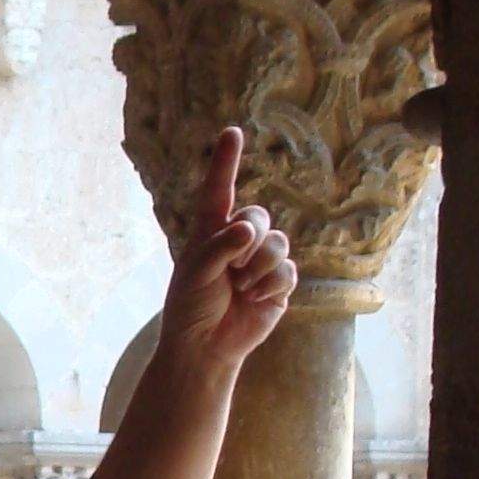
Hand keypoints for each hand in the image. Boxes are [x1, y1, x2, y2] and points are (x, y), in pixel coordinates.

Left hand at [158, 127, 297, 372]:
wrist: (205, 346)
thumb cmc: (190, 307)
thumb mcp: (196, 273)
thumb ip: (220, 246)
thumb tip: (248, 230)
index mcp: (210, 231)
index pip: (219, 190)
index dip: (226, 161)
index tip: (231, 132)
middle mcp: (238, 240)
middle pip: (259, 217)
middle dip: (248, 242)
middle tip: (230, 270)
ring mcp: (261, 260)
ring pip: (278, 244)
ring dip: (258, 267)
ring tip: (240, 288)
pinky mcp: (278, 282)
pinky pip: (288, 270)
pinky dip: (270, 285)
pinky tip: (254, 299)